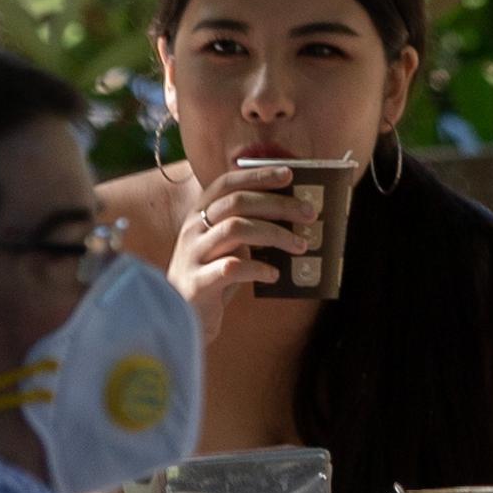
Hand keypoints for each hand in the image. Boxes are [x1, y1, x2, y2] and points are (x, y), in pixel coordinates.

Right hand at [161, 160, 313, 333]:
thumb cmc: (213, 277)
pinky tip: (275, 274)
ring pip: (236, 230)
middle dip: (278, 204)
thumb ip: (247, 228)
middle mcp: (192, 230)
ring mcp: (193, 255)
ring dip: (275, 234)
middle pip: (237, 203)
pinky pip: (232, 268)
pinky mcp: (198, 283)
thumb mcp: (226, 247)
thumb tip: (293, 215)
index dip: (257, 175)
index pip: (226, 183)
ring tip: (300, 246)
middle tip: (310, 214)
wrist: (182, 318)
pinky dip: (259, 268)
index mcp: (198, 215)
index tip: (288, 174)